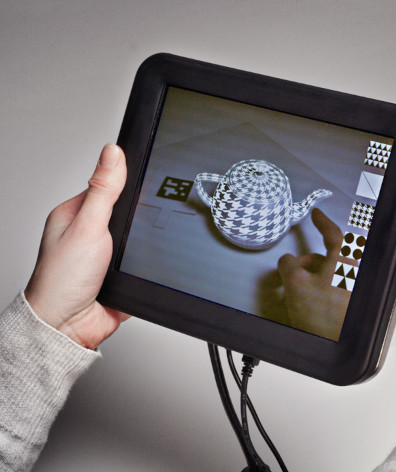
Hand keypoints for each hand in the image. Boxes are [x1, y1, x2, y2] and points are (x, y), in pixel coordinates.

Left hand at [24, 144, 129, 349]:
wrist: (70, 327)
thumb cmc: (63, 280)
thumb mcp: (86, 226)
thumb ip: (103, 190)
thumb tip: (113, 152)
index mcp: (74, 214)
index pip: (106, 186)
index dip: (125, 181)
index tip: (143, 178)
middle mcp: (88, 232)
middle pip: (126, 211)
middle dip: (137, 218)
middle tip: (133, 227)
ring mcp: (105, 254)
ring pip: (137, 236)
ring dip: (142, 244)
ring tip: (134, 250)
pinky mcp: (120, 272)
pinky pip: (143, 260)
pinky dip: (146, 262)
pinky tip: (141, 265)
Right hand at [276, 209, 348, 340]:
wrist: (336, 346)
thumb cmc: (323, 319)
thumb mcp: (295, 285)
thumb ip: (289, 266)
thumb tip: (287, 261)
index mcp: (343, 263)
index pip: (333, 234)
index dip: (322, 222)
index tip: (317, 215)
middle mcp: (352, 273)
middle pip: (325, 258)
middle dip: (307, 265)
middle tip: (292, 275)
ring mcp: (353, 290)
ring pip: (327, 275)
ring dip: (312, 281)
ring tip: (300, 301)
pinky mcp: (351, 304)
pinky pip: (332, 290)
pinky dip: (320, 294)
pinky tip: (311, 309)